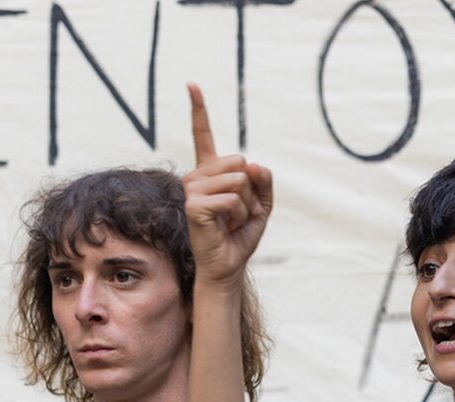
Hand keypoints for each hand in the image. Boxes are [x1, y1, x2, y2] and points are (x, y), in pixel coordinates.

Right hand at [181, 83, 273, 289]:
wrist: (229, 263)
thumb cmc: (241, 234)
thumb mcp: (262, 204)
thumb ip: (263, 180)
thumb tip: (253, 163)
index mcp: (211, 171)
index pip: (203, 135)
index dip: (198, 109)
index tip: (191, 84)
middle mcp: (197, 175)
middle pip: (240, 162)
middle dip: (251, 190)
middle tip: (239, 212)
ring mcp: (192, 188)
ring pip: (238, 180)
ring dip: (245, 205)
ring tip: (232, 220)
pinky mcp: (193, 204)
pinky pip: (232, 198)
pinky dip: (238, 214)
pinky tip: (226, 226)